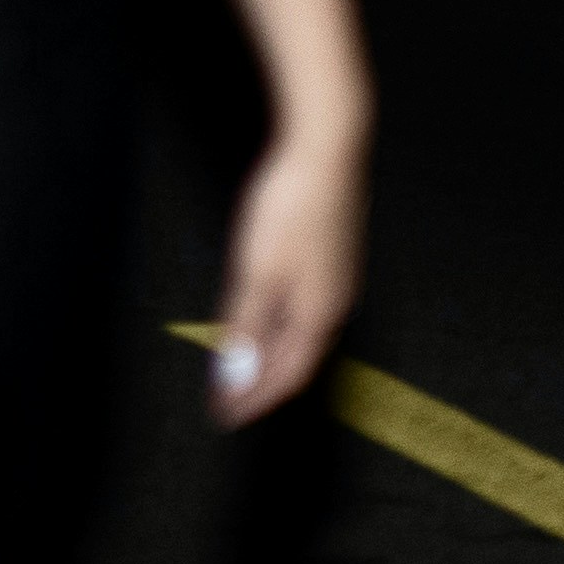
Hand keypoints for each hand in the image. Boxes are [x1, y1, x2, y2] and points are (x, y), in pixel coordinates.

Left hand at [196, 112, 366, 426]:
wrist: (328, 147)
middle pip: (297, 359)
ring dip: (270, 355)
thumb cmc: (291, 206)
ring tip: (239, 368)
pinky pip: (305, 309)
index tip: (225, 416)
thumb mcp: (257, 272)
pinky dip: (279, 326)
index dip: (256, 399)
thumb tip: (233, 376)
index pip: (287, 375)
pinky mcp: (332, 256)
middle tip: (227, 399)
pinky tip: (262, 319)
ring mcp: (338, 278)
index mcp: (320, 314)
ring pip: (302, 334)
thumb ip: (245, 326)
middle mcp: (336, 303)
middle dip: (262, 382)